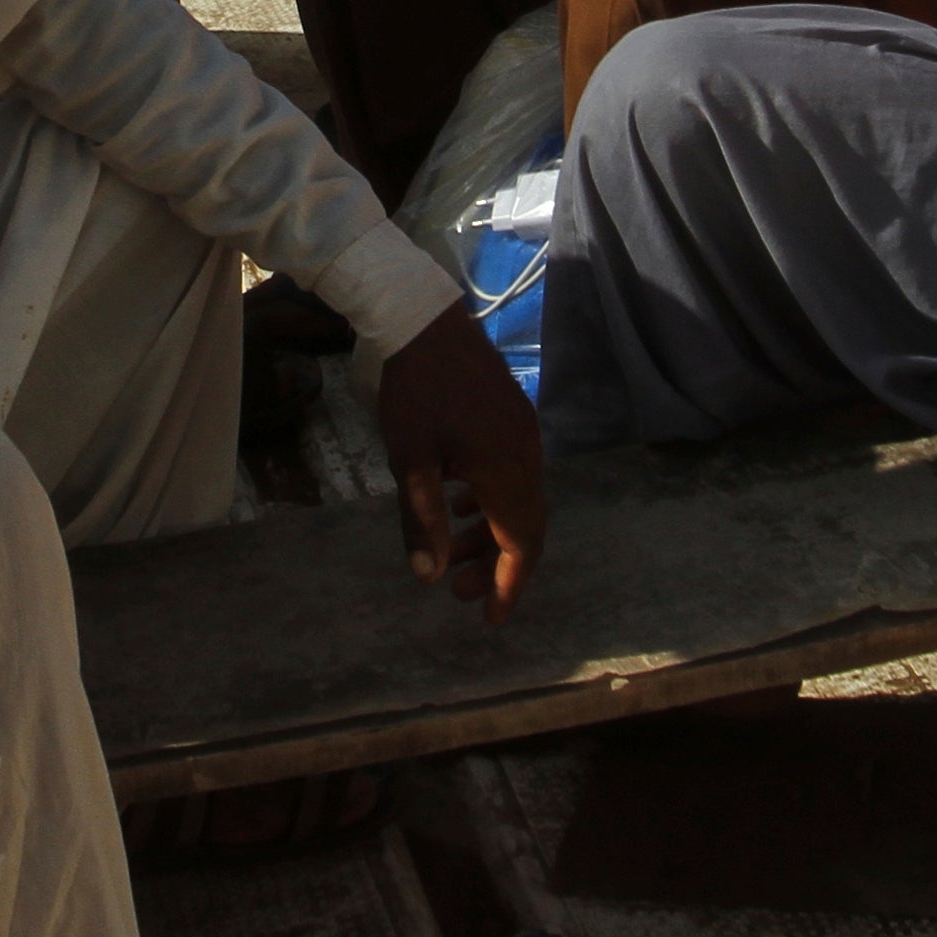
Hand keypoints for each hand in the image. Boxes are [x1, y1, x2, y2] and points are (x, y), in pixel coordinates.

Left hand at [374, 304, 547, 619]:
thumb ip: (421, 519)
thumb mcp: (410, 459)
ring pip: (517, 500)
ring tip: (450, 554)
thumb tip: (428, 577)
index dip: (509, 585)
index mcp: (506, 469)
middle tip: (457, 592)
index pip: (521, 544)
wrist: (423, 317)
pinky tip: (458, 503)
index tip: (492, 619)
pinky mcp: (512, 416)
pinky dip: (489, 501)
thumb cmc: (413, 390)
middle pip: (524, 527)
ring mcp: (523, 432)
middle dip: (495, 565)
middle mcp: (526, 454)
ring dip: (488, 533)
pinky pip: (512, 474)